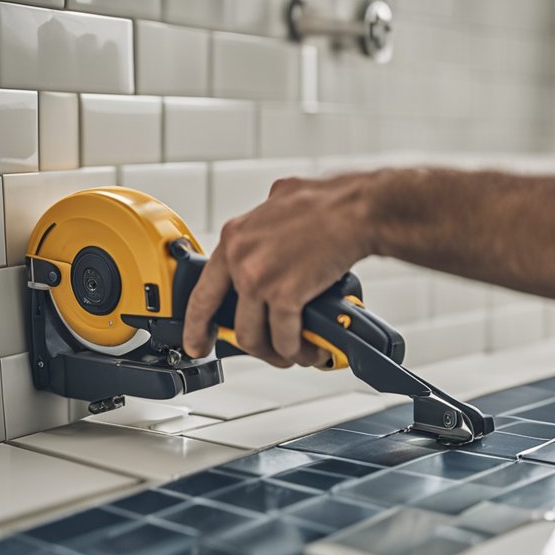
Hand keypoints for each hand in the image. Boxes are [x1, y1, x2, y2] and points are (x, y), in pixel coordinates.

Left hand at [183, 171, 383, 366]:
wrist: (357, 210)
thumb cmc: (329, 203)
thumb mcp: (280, 199)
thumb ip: (265, 221)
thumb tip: (267, 228)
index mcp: (234, 238)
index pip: (203, 293)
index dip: (196, 326)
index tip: (198, 343)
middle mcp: (239, 259)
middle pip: (235, 324)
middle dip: (255, 348)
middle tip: (270, 353)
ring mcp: (259, 279)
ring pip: (255, 338)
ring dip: (278, 354)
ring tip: (297, 354)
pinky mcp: (285, 295)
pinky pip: (285, 339)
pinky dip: (300, 351)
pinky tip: (313, 349)